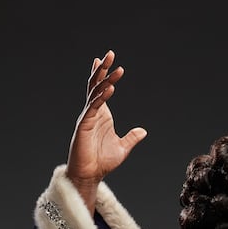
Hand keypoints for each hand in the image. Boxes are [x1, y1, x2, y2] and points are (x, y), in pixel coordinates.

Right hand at [66, 50, 146, 209]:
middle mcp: (93, 113)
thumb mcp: (122, 148)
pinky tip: (110, 88)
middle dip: (103, 69)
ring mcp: (87, 117)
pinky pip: (93, 107)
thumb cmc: (102, 162)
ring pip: (95, 92)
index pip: (101, 90)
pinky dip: (101, 97)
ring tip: (113, 66)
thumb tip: (143, 131)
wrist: (89, 175)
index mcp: (101, 115)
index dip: (104, 75)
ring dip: (104, 79)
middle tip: (110, 53)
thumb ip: (131, 138)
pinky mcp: (84, 125)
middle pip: (96, 85)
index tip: (108, 61)